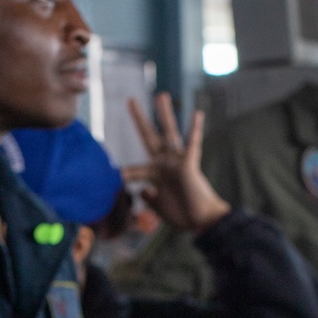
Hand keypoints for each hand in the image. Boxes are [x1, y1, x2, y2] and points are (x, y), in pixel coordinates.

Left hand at [124, 96, 230, 233]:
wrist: (201, 221)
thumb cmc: (182, 215)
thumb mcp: (158, 207)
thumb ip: (149, 198)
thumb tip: (142, 190)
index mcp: (157, 174)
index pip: (137, 169)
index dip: (127, 173)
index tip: (116, 175)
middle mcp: (166, 164)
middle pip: (150, 136)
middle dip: (140, 119)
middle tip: (130, 100)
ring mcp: (177, 162)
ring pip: (170, 133)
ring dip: (165, 114)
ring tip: (161, 95)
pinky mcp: (189, 165)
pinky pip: (193, 144)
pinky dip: (195, 129)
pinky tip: (197, 113)